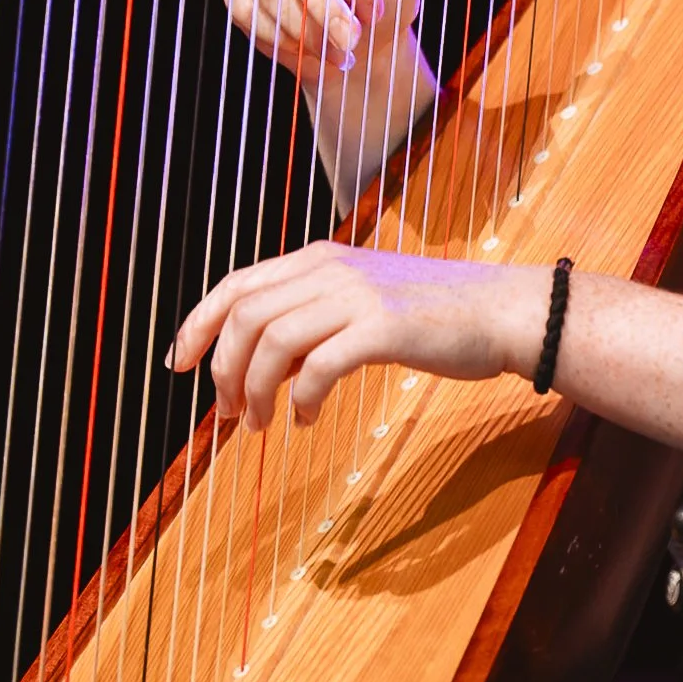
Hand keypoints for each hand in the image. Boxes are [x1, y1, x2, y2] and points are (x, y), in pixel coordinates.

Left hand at [168, 241, 543, 429]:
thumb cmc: (435, 313)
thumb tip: (264, 354)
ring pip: (273, 341)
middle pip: (245, 317)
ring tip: (262, 423)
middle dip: (225, 370)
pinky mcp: (382, 327)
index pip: (236, 285)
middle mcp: (331, 268)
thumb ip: (315, 312)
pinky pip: (318, 366)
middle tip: (230, 413)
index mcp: (320, 258)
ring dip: (257, 389)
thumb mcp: (364, 298)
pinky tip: (306, 418)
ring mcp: (357, 295)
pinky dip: (301, 397)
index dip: (198, 325)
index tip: (180, 364)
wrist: (502, 310)